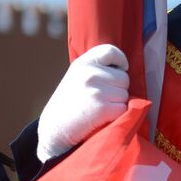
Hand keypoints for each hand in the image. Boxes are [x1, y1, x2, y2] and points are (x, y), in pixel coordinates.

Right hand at [36, 43, 130, 161]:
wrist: (55, 129)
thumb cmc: (69, 104)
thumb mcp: (76, 77)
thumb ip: (96, 68)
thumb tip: (123, 68)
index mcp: (83, 63)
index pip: (111, 51)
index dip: (120, 60)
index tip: (121, 68)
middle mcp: (90, 74)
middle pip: (124, 78)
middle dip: (118, 89)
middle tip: (100, 99)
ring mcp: (97, 90)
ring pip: (125, 95)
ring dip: (117, 103)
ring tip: (98, 108)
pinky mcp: (103, 108)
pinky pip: (123, 109)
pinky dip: (117, 115)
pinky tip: (101, 117)